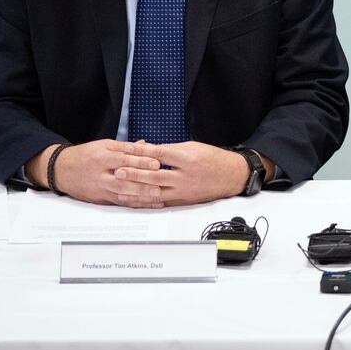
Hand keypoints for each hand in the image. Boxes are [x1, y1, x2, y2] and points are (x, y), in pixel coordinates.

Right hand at [27, 140, 164, 207]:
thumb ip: (126, 147)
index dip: (140, 162)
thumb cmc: (85, 155)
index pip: (123, 159)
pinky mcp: (100, 199)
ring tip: (158, 196)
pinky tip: (148, 204)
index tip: (156, 163)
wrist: (60, 170)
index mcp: (101, 158)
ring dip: (140, 197)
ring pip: (121, 194)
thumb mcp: (103, 145)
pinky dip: (134, 204)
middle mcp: (100, 175)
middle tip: (159, 184)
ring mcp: (100, 189)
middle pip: (122, 180)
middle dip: (141, 183)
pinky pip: (119, 203)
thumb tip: (147, 146)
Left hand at [113, 141, 253, 207]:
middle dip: (135, 173)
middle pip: (155, 175)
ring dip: (137, 189)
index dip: (141, 151)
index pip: (160, 154)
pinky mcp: (184, 201)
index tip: (126, 149)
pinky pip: (161, 202)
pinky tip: (135, 199)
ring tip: (122, 186)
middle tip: (118, 171)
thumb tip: (147, 149)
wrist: (232, 175)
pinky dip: (147, 201)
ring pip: (156, 191)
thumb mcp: (192, 147)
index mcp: (188, 158)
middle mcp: (185, 176)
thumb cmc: (212, 158)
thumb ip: (169, 149)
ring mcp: (184, 190)